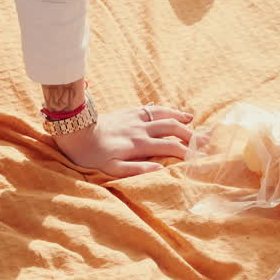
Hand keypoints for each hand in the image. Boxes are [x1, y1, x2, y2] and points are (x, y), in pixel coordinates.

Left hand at [54, 104, 193, 176]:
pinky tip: (168, 111)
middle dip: (191, 133)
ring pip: (164, 114)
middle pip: (173, 128)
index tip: (200, 157)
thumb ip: (137, 170)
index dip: (188, 151)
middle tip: (205, 139)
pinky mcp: (127, 112)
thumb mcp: (111, 169)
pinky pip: (150, 108)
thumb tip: (160, 171)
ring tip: (192, 120)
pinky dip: (163, 109)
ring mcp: (135, 118)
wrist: (74, 131)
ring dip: (180, 117)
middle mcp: (141, 129)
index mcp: (140, 144)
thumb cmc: (91, 155)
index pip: (171, 147)